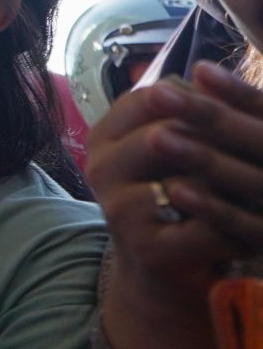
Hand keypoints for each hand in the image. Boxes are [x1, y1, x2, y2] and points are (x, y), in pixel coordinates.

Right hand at [88, 64, 262, 310]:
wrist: (163, 273)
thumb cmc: (177, 201)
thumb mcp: (173, 153)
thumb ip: (186, 117)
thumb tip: (210, 76)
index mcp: (105, 136)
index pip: (153, 97)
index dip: (201, 96)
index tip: (237, 105)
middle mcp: (101, 167)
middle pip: (167, 132)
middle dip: (220, 136)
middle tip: (259, 138)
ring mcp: (119, 209)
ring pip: (189, 178)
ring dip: (236, 180)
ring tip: (261, 180)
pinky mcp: (147, 249)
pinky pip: (206, 228)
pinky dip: (241, 223)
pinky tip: (259, 224)